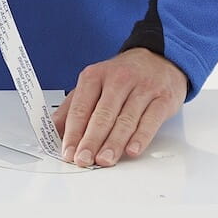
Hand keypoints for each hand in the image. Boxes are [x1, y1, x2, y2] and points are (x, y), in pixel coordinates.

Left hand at [50, 48, 187, 167]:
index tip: (68, 151)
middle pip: (102, 115)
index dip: (73, 132)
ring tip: (104, 160)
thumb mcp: (94, 84)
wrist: (159, 58)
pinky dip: (141, 137)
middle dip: (91, 140)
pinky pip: (151, 120)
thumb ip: (73, 106)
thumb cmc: (123, 75)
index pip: (81, 108)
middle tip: (84, 159)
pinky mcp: (163, 98)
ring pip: (126, 120)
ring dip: (114, 143)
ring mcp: (143, 88)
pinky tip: (132, 150)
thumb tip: (54, 131)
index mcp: (96, 76)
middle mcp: (119, 80)